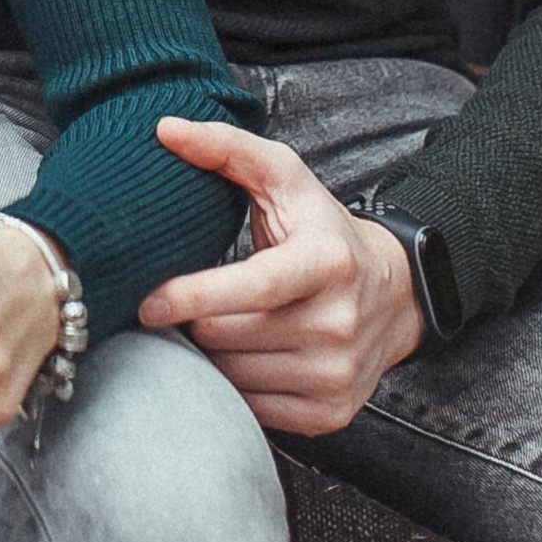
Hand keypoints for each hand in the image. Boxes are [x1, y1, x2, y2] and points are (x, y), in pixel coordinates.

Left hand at [138, 117, 423, 433]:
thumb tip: (165, 129)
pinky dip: (233, 388)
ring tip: (211, 327)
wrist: (395, 293)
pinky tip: (238, 357)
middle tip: (179, 306)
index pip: (253, 286)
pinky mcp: (332, 413)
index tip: (147, 302)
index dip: (195, 296)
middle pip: (230, 337)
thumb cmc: (322, 230)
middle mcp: (338, 323)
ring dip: (209, 355)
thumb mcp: (286, 179)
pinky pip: (254, 409)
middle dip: (193, 323)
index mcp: (327, 262)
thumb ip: (226, 148)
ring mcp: (337, 374)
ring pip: (235, 377)